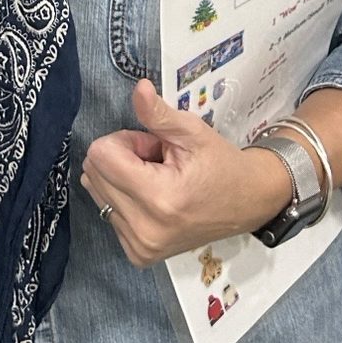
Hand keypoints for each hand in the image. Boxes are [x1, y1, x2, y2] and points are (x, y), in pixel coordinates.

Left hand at [79, 80, 293, 267]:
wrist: (247, 204)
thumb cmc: (220, 164)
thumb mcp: (193, 132)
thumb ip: (158, 113)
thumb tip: (138, 87)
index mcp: (158, 198)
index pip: (101, 155)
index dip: (125, 141)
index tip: (152, 145)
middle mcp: (144, 229)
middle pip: (94, 173)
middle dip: (121, 158)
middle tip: (157, 162)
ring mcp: (140, 246)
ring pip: (96, 191)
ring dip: (122, 178)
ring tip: (157, 179)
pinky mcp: (138, 255)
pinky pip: (107, 212)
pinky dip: (125, 199)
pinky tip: (155, 198)